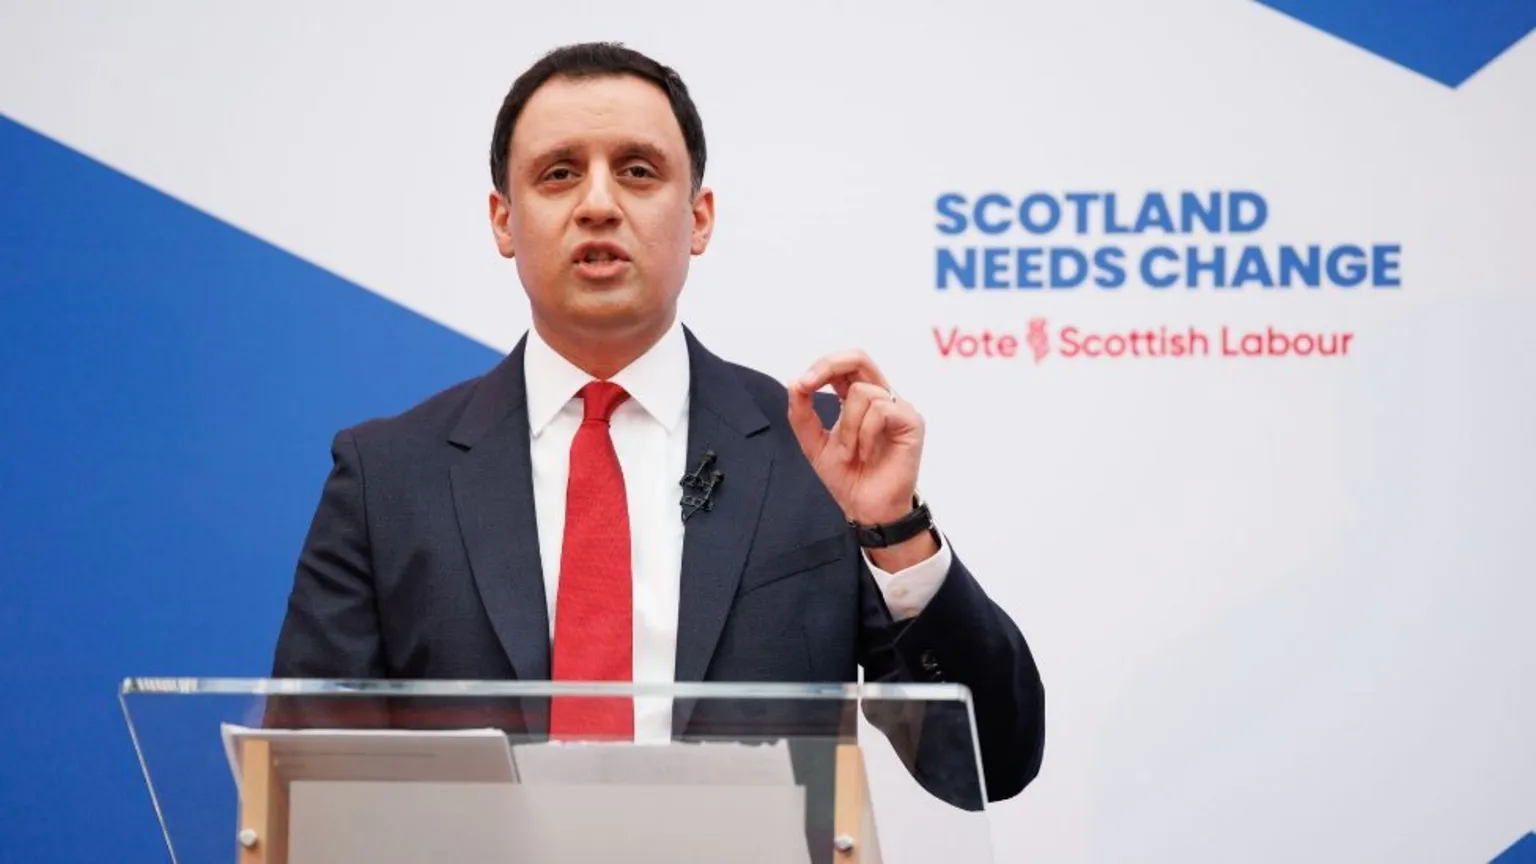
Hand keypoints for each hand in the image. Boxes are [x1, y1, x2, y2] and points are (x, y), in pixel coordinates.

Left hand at [787, 351, 936, 568]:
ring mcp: (898, 408)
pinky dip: (865, 435)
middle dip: (828, 366)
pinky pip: (881, 410)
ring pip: (864, 392)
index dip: (821, 366)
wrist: (867, 509)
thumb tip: (795, 382)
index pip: (844, 366)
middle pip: (859, 358)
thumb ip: (802, 414)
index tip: (801, 384)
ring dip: (848, 427)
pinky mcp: (911, 422)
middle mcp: (880, 398)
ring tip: (851, 453)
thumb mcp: (814, 444)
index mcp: (858, 399)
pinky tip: (867, 454)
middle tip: (807, 384)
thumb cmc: (849, 478)